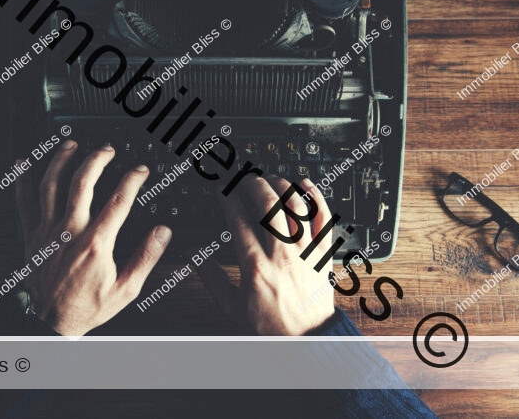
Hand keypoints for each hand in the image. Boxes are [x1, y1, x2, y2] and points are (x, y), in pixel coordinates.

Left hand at [15, 140, 171, 335]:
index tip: (140, 170)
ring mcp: (47, 232)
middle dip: (97, 160)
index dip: (132, 179)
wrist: (52, 323)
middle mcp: (70, 232)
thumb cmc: (88, 307)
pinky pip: (23, 203)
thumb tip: (162, 233)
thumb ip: (146, 257)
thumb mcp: (126, 289)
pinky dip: (22, 182)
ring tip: (71, 145)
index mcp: (96, 243)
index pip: (118, 200)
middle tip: (107, 150)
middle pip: (82, 183)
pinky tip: (23, 164)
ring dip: (61, 161)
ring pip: (51, 186)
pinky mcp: (31, 237)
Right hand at [199, 175, 334, 334]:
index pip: (238, 220)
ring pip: (295, 206)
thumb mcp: (231, 307)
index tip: (223, 190)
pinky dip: (316, 197)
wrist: (307, 340)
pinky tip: (306, 183)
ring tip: (269, 179)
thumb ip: (211, 278)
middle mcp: (282, 256)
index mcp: (255, 268)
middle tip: (244, 178)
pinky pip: (324, 218)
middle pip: (267, 205)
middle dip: (252, 184)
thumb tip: (195, 255)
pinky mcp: (323, 253)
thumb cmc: (271, 326)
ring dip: (281, 186)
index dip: (228, 198)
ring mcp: (305, 252)